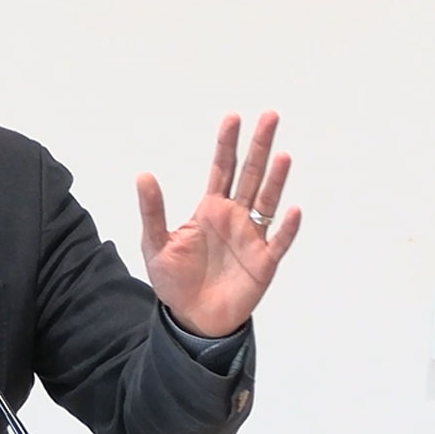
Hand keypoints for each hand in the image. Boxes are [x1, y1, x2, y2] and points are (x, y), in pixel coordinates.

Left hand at [136, 111, 300, 337]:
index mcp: (209, 210)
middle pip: (249, 175)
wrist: (192, 317)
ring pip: (267, 202)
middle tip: (270, 116)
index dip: (227, 144)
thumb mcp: (155, 242)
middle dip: (259, 146)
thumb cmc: (174, 279)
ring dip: (275, 179)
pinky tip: (291, 209)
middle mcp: (235, 217)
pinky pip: (278, 241)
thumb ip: (152, 210)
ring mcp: (252, 238)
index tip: (233, 117)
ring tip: (282, 155)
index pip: (221, 169)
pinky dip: (285, 227)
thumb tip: (143, 174)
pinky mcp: (264, 262)